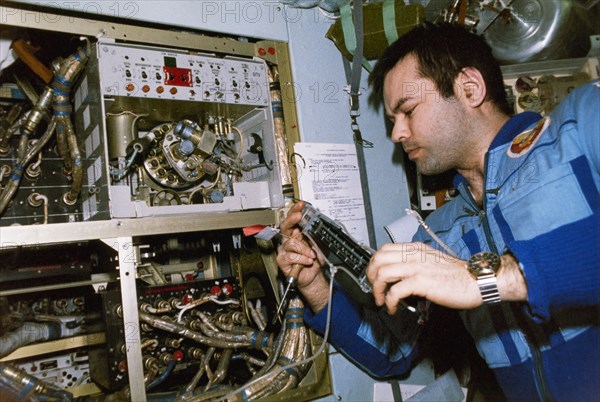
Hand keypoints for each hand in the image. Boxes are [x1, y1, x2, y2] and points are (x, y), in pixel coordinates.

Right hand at [276, 202, 328, 310]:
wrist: (313, 277)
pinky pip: (290, 256)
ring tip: (312, 254)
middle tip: (298, 216)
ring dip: (304, 248)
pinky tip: (308, 260)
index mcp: (297, 234)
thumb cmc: (314, 261)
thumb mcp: (318, 245)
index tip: (301, 205)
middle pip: (285, 226)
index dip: (296, 211)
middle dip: (292, 219)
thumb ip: (315, 235)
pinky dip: (301, 258)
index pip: (294, 219)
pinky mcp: (283, 260)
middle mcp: (289, 240)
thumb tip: (316, 226)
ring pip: (290, 243)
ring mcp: (285, 250)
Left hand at [366, 242, 481, 313]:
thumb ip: (416, 264)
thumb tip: (400, 276)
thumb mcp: (432, 262)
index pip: (384, 249)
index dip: (374, 263)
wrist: (477, 280)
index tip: (374, 277)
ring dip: (377, 290)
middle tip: (374, 288)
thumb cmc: (459, 275)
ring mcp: (417, 267)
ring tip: (381, 301)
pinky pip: (395, 291)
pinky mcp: (422, 282)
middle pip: (378, 258)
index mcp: (416, 249)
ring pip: (382, 273)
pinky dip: (389, 302)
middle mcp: (414, 255)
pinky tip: (393, 308)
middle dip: (370, 275)